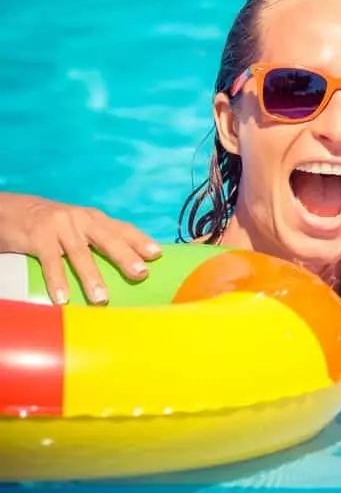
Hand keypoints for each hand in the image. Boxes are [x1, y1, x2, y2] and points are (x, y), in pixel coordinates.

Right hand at [0, 193, 159, 304]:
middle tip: (140, 273)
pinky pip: (50, 262)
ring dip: (91, 277)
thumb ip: (98, 240)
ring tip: (102, 298)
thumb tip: (128, 262)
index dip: (140, 240)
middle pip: (107, 238)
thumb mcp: (78, 227)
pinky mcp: (38, 237)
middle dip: (125, 256)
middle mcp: (80, 219)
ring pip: (80, 253)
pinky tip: (63, 298)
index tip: (157, 254)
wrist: (11, 210)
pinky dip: (57, 280)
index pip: (122, 228)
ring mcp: (59, 227)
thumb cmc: (52, 226)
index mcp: (94, 218)